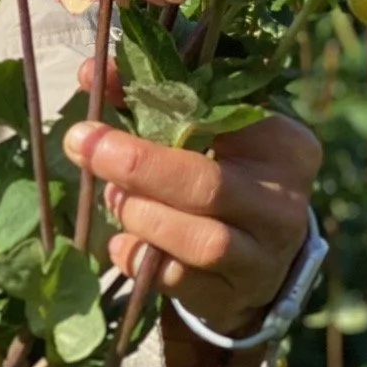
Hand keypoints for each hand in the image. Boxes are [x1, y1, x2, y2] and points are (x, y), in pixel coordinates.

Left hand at [63, 55, 321, 335]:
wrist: (258, 259)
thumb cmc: (222, 176)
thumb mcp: (201, 133)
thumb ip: (152, 99)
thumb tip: (92, 71)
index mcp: (283, 146)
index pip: (221, 114)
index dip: (156, 99)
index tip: (97, 83)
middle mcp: (282, 201)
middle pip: (207, 184)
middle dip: (137, 166)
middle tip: (83, 144)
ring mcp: (263, 254)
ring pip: (201, 240)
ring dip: (142, 217)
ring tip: (113, 199)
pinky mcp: (236, 295)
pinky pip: (182, 281)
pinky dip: (140, 259)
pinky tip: (120, 243)